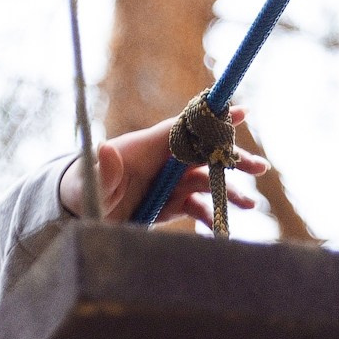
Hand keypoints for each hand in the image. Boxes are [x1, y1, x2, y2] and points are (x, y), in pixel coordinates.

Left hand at [60, 109, 265, 230]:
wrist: (79, 212)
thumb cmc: (81, 188)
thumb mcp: (87, 182)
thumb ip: (102, 170)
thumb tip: (105, 149)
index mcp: (146, 147)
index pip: (183, 127)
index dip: (211, 119)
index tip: (240, 110)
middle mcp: (163, 162)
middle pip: (204, 154)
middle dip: (232, 160)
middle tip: (259, 169)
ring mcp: (169, 183)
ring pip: (206, 182)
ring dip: (229, 191)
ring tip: (249, 205)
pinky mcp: (170, 205)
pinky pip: (197, 207)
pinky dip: (211, 216)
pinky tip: (223, 228)